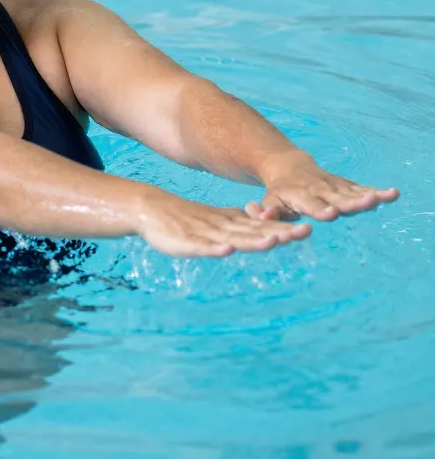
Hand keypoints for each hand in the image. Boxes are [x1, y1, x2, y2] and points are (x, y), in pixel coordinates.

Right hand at [137, 190, 311, 258]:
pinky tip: (227, 251)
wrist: (151, 208)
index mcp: (230, 223)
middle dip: (279, 232)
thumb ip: (239, 228)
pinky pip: (203, 247)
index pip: (261, 227)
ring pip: (233, 238)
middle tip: (305, 231)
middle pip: (254, 231)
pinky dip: (215, 249)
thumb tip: (265, 231)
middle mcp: (223, 227)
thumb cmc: (186, 219)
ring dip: (254, 240)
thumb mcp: (216, 223)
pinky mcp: (186, 242)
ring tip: (274, 240)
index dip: (283, 229)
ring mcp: (205, 234)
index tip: (307, 229)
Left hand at [246, 154, 399, 222]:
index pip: (312, 204)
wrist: (289, 166)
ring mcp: (334, 186)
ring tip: (383, 198)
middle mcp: (320, 190)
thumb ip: (268, 210)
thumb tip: (261, 217)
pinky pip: (361, 188)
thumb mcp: (271, 200)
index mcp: (301, 196)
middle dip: (351, 202)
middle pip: (337, 198)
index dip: (320, 209)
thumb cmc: (279, 191)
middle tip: (365, 204)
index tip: (330, 214)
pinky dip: (377, 191)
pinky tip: (394, 194)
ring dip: (368, 196)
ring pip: (353, 192)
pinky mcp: (345, 185)